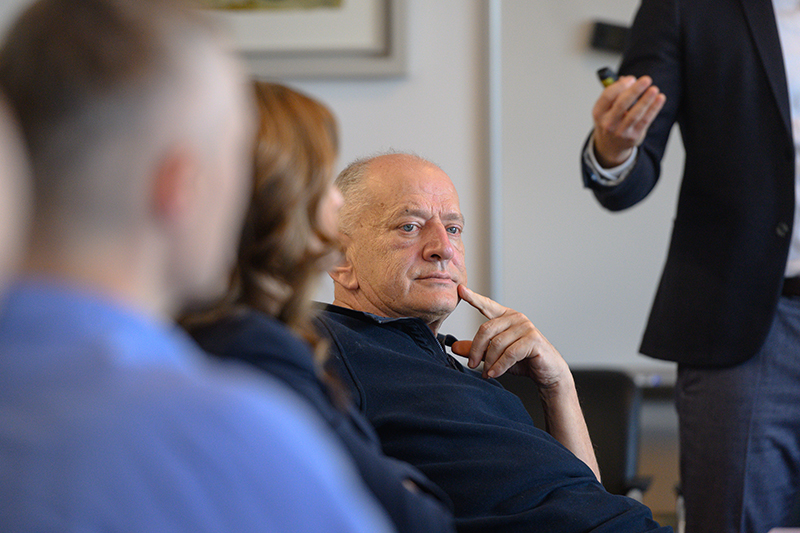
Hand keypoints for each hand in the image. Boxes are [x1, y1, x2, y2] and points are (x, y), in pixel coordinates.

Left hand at [451, 285, 568, 387]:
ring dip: (489, 362)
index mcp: (506, 317)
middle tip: (472, 365)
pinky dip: (499, 366)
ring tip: (486, 373)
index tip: (460, 289)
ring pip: (497, 344)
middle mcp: (516, 318)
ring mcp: (526, 327)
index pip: (486, 305)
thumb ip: (476, 349)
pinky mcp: (533, 340)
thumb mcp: (495, 355)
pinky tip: (494, 373)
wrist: (548, 373)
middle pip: (486, 329)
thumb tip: (454, 347)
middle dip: (476, 350)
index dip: (473, 297)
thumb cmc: (523, 361)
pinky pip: (509, 353)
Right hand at [591, 75, 665, 167]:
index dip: (620, 86)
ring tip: (654, 89)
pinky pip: (645, 121)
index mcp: (598, 112)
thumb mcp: (606, 108)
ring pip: (635, 114)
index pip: (607, 96)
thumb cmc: (610, 121)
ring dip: (646, 100)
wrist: (610, 146)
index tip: (631, 79)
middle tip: (646, 80)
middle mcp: (607, 123)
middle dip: (634, 91)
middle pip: (621, 104)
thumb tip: (627, 79)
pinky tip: (660, 99)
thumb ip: (615, 93)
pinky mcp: (633, 136)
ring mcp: (620, 131)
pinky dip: (653, 109)